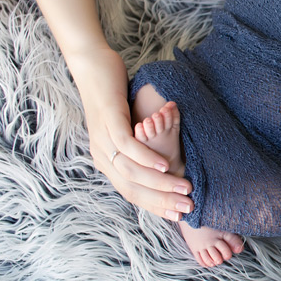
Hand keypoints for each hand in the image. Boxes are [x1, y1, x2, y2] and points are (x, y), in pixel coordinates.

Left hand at [66, 47, 194, 220]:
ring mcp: (103, 139)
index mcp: (106, 160)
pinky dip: (147, 158)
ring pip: (132, 171)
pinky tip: (165, 163)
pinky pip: (128, 146)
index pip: (131, 193)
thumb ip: (138, 147)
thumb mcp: (126, 127)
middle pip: (132, 188)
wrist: (93, 67)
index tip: (179, 214)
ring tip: (184, 188)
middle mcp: (102, 155)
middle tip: (187, 207)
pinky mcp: (109, 122)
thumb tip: (160, 163)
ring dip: (160, 183)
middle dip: (162, 201)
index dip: (155, 206)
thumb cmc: (114, 96)